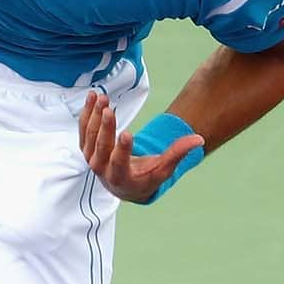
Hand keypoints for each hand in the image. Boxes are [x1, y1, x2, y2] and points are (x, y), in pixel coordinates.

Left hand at [79, 92, 205, 202]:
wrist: (123, 186)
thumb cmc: (146, 177)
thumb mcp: (162, 170)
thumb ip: (177, 154)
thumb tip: (198, 139)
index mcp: (120, 177)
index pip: (120, 162)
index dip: (123, 149)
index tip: (127, 134)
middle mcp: (101, 169)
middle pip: (101, 147)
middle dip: (105, 128)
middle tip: (108, 110)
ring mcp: (91, 157)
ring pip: (90, 135)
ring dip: (94, 115)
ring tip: (102, 97)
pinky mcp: (86, 147)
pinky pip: (84, 128)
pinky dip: (88, 112)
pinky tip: (92, 97)